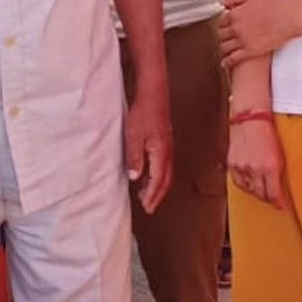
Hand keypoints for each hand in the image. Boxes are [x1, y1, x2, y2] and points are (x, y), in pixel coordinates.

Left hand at [125, 83, 173, 215]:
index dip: (152, 196)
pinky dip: (158, 176)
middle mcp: (167, 152)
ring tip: (147, 195)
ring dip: (158, 187)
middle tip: (149, 207)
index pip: (158, 181)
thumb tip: (135, 177)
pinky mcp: (165, 142)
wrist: (153, 94)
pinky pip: (164, 165)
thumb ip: (135, 158)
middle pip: (165, 181)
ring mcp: (168, 147)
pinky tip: (148, 175)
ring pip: (166, 173)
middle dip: (158, 196)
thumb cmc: (143, 112)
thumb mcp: (133, 136)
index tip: (147, 207)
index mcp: (161, 153)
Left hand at [218, 0, 301, 66]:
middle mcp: (236, 28)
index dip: (223, 24)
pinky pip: (233, 58)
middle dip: (223, 36)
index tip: (225, 26)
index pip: (221, 22)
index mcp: (235, 14)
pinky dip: (227, 61)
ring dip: (224, 47)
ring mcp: (242, 41)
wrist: (288, 18)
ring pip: (225, 47)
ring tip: (227, 49)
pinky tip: (225, 63)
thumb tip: (224, 3)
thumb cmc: (275, 5)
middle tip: (226, 37)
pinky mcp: (250, 51)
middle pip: (221, 34)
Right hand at [227, 116, 286, 207]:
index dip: (279, 203)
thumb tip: (279, 187)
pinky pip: (238, 182)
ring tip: (262, 189)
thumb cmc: (266, 131)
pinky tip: (249, 183)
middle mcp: (255, 169)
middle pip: (261, 195)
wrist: (250, 118)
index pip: (274, 194)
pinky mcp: (232, 164)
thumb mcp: (279, 154)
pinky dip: (245, 185)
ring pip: (249, 190)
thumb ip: (278, 172)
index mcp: (270, 166)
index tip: (283, 207)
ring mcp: (242, 167)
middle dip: (269, 199)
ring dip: (257, 192)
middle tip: (274, 200)